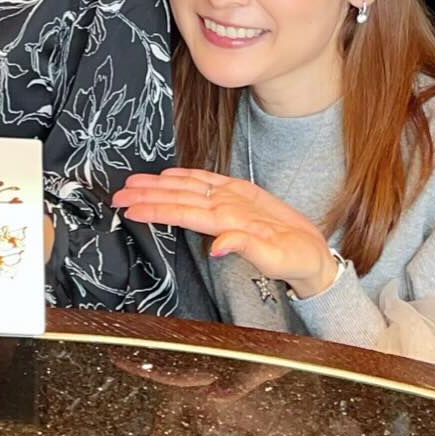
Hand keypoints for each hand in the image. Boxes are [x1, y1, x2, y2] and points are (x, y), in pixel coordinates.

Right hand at [114, 167, 338, 298]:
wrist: (316, 250)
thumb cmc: (296, 257)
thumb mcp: (278, 260)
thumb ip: (246, 248)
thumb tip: (217, 245)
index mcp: (234, 218)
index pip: (187, 211)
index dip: (157, 209)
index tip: (132, 209)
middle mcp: (231, 202)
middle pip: (181, 195)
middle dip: (148, 194)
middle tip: (119, 195)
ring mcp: (234, 196)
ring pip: (188, 186)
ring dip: (159, 184)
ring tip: (132, 183)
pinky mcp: (238, 193)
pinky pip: (205, 180)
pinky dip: (183, 176)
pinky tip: (168, 175)